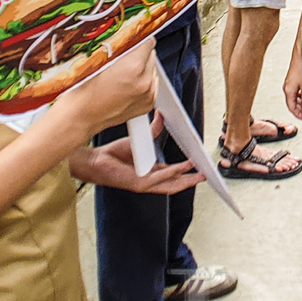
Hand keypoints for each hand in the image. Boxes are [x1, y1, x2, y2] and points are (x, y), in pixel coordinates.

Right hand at [56, 38, 157, 138]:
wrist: (79, 116)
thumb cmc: (82, 90)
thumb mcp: (97, 58)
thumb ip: (118, 46)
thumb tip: (128, 34)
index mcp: (132, 67)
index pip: (148, 41)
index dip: (138, 38)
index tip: (132, 38)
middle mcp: (144, 81)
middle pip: (151, 55)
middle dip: (138, 54)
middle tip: (121, 59)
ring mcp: (147, 94)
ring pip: (152, 70)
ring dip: (141, 69)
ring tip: (122, 74)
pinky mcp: (148, 104)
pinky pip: (151, 85)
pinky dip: (142, 82)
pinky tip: (126, 84)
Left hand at [70, 111, 205, 194]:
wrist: (95, 161)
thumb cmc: (113, 154)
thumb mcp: (140, 140)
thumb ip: (154, 130)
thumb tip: (162, 115)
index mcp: (150, 173)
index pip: (172, 175)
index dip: (186, 173)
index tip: (199, 168)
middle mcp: (149, 181)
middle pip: (175, 183)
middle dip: (192, 180)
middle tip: (207, 175)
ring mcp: (144, 184)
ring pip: (171, 184)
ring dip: (187, 179)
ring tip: (200, 174)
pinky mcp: (138, 184)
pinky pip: (160, 178)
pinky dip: (174, 173)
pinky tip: (184, 167)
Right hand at [284, 54, 301, 119]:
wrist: (301, 56)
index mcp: (288, 91)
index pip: (291, 107)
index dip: (298, 114)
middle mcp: (286, 88)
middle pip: (292, 104)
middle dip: (300, 109)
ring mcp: (289, 85)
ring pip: (294, 98)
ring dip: (301, 103)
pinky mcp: (292, 81)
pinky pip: (295, 93)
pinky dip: (301, 97)